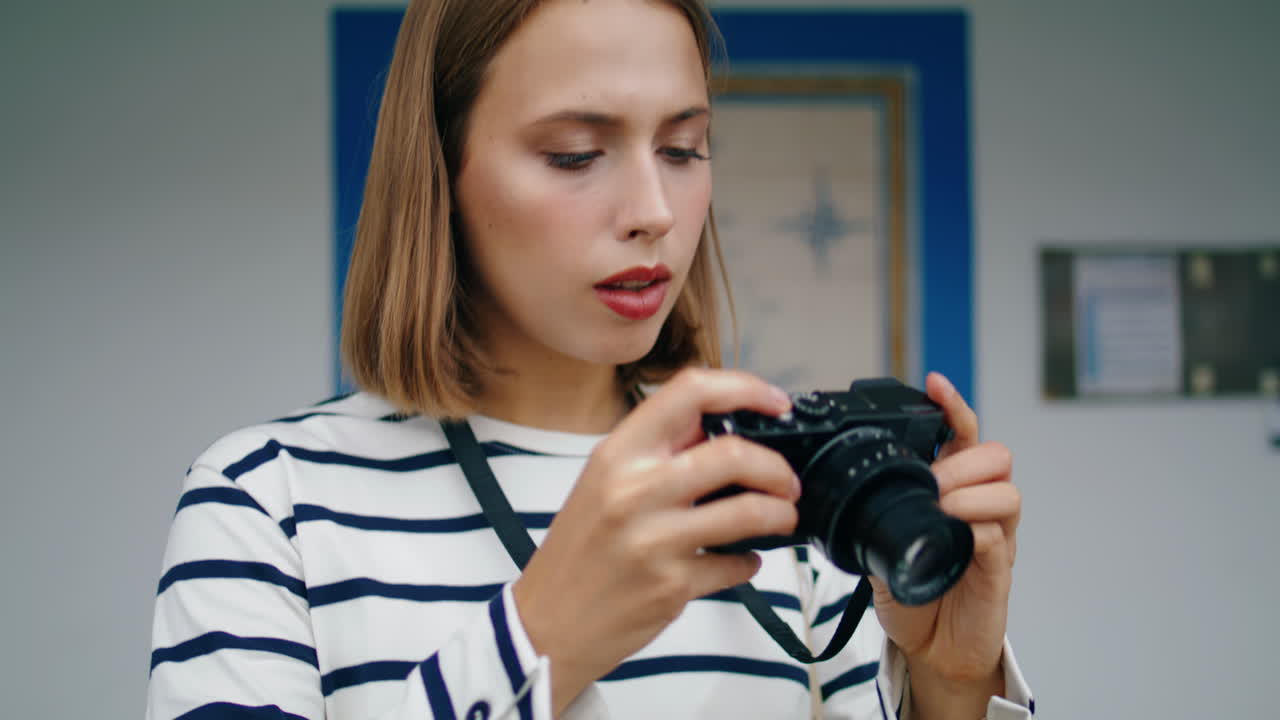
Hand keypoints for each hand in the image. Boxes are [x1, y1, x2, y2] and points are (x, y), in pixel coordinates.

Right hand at [512, 368, 801, 714]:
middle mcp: (634, 491)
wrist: (547, 625)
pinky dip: (749, 562)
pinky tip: (742, 561)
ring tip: (781, 517)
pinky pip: (735, 565)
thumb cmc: (577, 552)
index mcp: (618, 455)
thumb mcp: (601, 483)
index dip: (745, 389)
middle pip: (733, 454)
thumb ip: (656, 454)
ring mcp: (655, 540)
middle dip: (776, 468)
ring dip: (779, 514)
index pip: (690, 393)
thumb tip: (722, 431)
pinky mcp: (672, 585)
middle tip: (787, 482)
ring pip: (747, 512)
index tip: (776, 403)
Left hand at [869, 373, 1019, 715]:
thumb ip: (872, 511)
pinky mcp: (999, 572)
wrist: (932, 649)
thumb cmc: (911, 592)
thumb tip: (832, 488)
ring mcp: (995, 538)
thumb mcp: (880, 542)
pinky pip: (999, 537)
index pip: (963, 437)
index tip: (934, 383)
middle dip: (960, 460)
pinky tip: (955, 531)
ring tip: (939, 507)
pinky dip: (976, 529)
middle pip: (996, 455)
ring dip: (968, 493)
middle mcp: (980, 508)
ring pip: (1007, 490)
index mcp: (953, 492)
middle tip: (930, 481)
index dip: (953, 407)